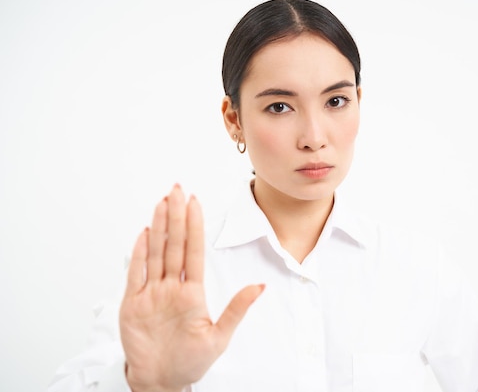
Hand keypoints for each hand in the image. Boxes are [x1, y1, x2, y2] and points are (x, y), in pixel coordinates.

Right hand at [120, 184, 264, 391]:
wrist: (161, 381)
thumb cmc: (190, 361)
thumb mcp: (219, 337)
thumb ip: (236, 309)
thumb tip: (260, 287)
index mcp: (192, 293)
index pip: (194, 251)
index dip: (194, 226)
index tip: (195, 202)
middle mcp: (171, 287)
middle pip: (174, 245)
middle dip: (175, 217)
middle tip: (177, 190)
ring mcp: (151, 293)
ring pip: (156, 253)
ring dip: (158, 227)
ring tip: (162, 202)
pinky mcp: (132, 303)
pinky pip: (136, 273)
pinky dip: (139, 253)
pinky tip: (144, 233)